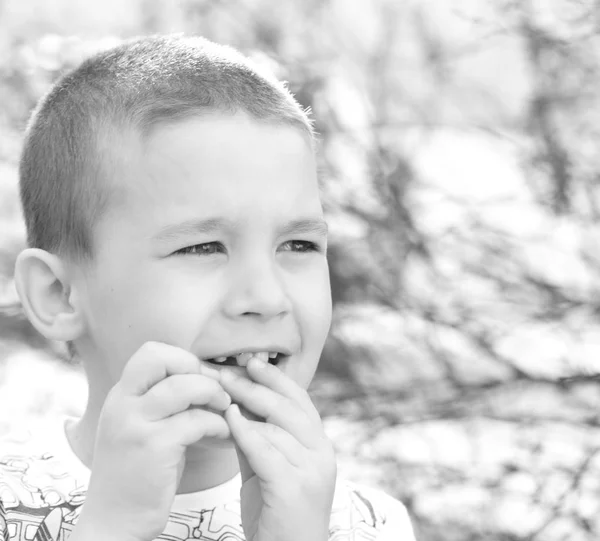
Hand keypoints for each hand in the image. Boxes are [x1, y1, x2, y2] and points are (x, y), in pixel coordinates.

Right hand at [74, 342, 230, 540]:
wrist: (114, 524)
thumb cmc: (139, 475)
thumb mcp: (141, 429)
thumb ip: (162, 403)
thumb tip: (206, 378)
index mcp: (120, 396)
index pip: (151, 351)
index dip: (182, 359)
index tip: (199, 380)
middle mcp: (122, 404)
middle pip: (161, 357)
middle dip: (196, 369)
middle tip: (213, 392)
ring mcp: (135, 425)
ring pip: (184, 386)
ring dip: (213, 394)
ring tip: (224, 410)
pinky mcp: (154, 448)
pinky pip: (196, 420)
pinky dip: (218, 424)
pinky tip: (224, 434)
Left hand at [221, 359, 336, 540]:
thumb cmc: (274, 512)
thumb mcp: (266, 467)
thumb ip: (257, 438)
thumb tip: (236, 405)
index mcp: (318, 445)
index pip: (300, 400)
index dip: (276, 378)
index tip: (253, 362)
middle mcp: (322, 453)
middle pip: (289, 407)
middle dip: (256, 386)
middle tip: (228, 374)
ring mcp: (312, 470)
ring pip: (278, 426)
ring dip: (247, 406)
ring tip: (222, 394)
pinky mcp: (295, 488)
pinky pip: (267, 450)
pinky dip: (246, 432)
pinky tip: (229, 420)